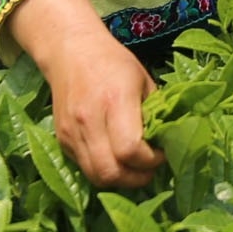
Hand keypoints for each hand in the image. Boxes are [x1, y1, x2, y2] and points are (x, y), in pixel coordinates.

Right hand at [8, 0, 161, 189]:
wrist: (70, 51)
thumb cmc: (113, 62)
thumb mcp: (143, 80)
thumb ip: (155, 113)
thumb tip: (170, 142)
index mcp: (115, 100)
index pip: (131, 150)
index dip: (151, 161)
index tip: (161, 153)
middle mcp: (89, 119)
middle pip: (111, 172)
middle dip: (136, 178)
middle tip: (149, 170)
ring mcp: (72, 132)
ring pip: (96, 176)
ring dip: (119, 180)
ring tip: (133, 169)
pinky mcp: (62, 140)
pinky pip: (84, 168)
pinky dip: (102, 170)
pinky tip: (114, 158)